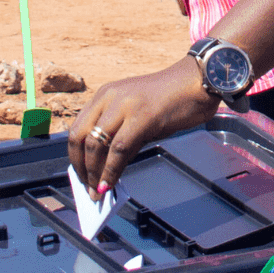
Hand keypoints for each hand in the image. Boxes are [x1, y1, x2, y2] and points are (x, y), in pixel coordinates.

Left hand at [68, 56, 220, 195]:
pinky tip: (109, 184)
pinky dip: (111, 170)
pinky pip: (119, 149)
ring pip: (96, 145)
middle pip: (80, 137)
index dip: (75, 155)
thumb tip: (110, 166)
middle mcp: (109, 98)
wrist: (198, 80)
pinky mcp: (142, 117)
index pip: (78, 128)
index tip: (80, 174)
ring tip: (97, 192)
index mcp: (105, 95)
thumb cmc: (172, 100)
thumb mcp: (138, 115)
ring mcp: (124, 106)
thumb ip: (122, 135)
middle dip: (80, 167)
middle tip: (87, 187)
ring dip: (93, 173)